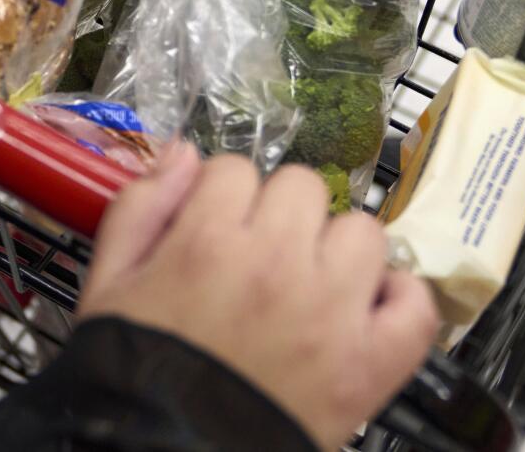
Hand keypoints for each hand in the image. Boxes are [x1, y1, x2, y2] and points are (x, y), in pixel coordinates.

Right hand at [80, 145, 437, 450]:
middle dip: (277, 211)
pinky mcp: (370, 364)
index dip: (220, 195)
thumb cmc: (136, 370)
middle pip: (302, 186)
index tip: (214, 224)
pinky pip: (414, 303)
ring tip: (309, 282)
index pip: (234, 168)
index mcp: (207, 241)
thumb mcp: (109, 281)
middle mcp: (276, 264)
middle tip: (259, 252)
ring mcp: (332, 313)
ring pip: (362, 231)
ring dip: (336, 248)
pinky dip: (397, 299)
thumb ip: (141, 206)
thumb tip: (183, 153)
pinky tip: (363, 309)